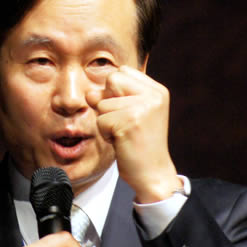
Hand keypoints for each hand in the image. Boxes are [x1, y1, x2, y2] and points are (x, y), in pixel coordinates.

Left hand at [86, 65, 181, 202]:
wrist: (153, 174)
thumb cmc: (138, 144)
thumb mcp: (128, 114)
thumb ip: (110, 98)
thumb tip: (89, 93)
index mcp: (157, 90)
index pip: (121, 73)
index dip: (114, 92)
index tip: (128, 114)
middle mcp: (154, 95)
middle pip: (111, 80)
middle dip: (108, 103)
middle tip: (125, 124)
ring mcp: (144, 107)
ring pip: (102, 103)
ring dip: (106, 122)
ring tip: (124, 134)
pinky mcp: (131, 121)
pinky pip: (100, 120)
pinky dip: (106, 134)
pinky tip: (122, 142)